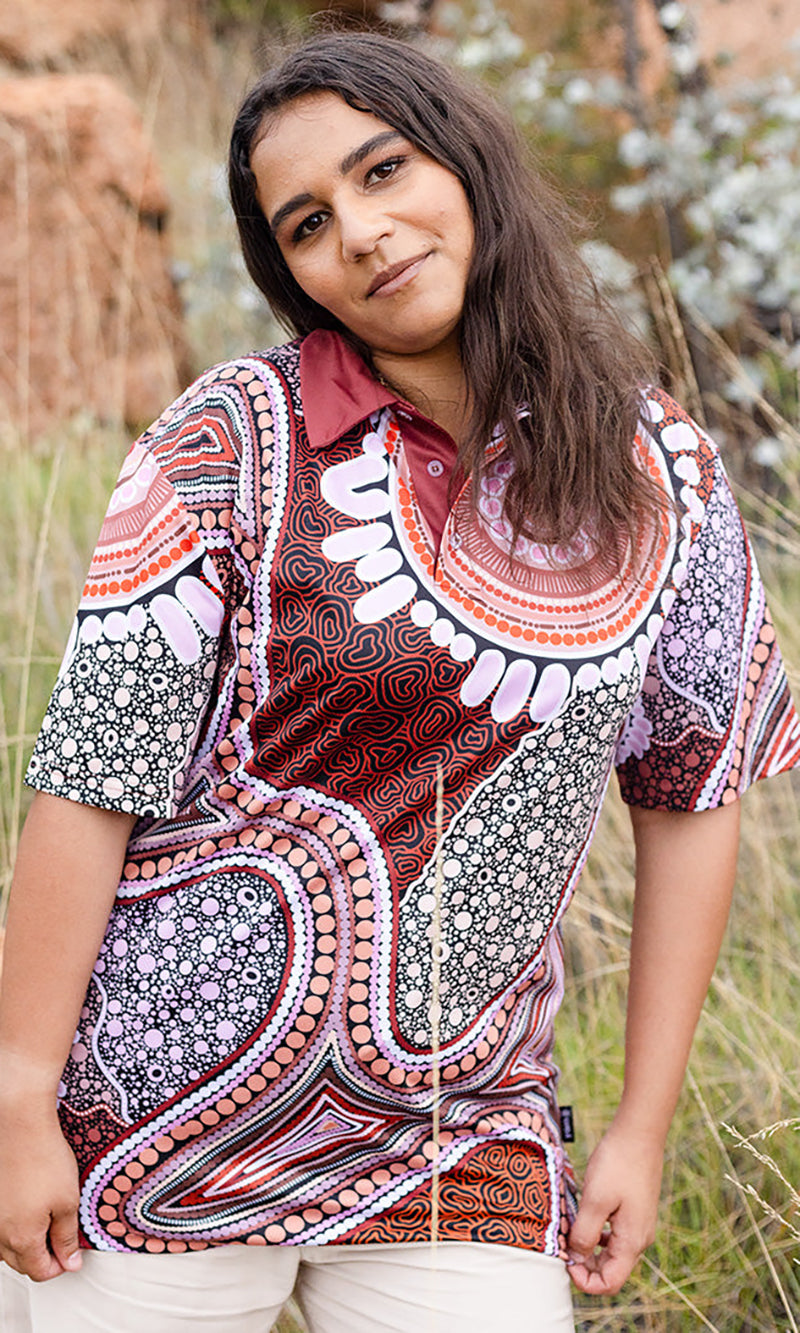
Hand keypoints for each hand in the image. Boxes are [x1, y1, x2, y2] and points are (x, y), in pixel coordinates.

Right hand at [0, 1105, 82, 1280]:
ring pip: (6, 1248)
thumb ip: (67, 1237)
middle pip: (21, 1263)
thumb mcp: (67, 1201)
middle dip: (42, 1258)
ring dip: (25, 1245)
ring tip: (46, 1224)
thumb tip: (69, 1263)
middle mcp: (0, 1234)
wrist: (20, 1126)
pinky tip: (27, 1211)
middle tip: (62, 1240)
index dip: (59, 1266)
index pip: (40, 1271)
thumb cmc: (44, 1158)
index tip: (71, 1255)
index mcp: (22, 1239)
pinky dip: (13, 1228)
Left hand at [566, 1118, 663, 1295]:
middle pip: (610, 1270)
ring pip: (611, 1252)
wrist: (639, 1134)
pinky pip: (614, 1234)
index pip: (610, 1283)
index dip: (585, 1282)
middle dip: (584, 1265)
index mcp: (632, 1242)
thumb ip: (584, 1234)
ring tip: (569, 1229)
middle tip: (562, 1244)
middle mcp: (639, 1239)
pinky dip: (597, 1233)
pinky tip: (582, 1216)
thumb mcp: (594, 1200)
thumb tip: (576, 1259)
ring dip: (589, 1248)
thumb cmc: (617, 1165)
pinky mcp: (634, 1211)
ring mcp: (638, 1225)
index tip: (565, 1262)